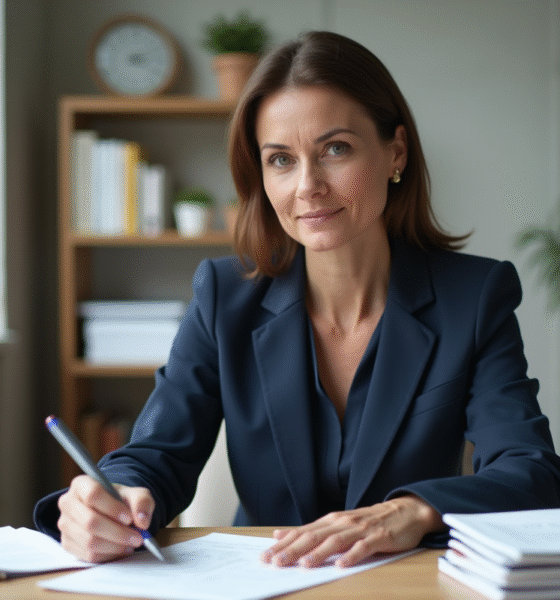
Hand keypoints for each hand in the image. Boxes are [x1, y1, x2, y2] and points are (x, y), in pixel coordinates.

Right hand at [57, 474, 155, 562]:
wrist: (111, 511)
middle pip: (91, 522)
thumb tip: (142, 521)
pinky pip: (88, 555)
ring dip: (115, 546)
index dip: (112, 508)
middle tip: (137, 537)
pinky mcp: (67, 543)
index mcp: (81, 484)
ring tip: (131, 543)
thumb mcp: (135, 494)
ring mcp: (65, 525)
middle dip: (118, 532)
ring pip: (89, 541)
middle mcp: (68, 503)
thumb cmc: (121, 500)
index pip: (93, 494)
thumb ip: (142, 502)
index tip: (129, 518)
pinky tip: (121, 549)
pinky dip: (108, 555)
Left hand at [261, 495, 443, 567]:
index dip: (284, 544)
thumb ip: (313, 531)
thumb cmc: (368, 522)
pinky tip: (341, 565)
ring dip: (318, 553)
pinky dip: (351, 556)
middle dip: (293, 550)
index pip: (303, 532)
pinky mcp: (378, 538)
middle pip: (314, 537)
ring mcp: (360, 530)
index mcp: (331, 521)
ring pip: (335, 541)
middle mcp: (342, 522)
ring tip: (303, 565)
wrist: (404, 511)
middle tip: (276, 562)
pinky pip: (363, 548)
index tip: (266, 555)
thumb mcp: (339, 524)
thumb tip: (282, 535)